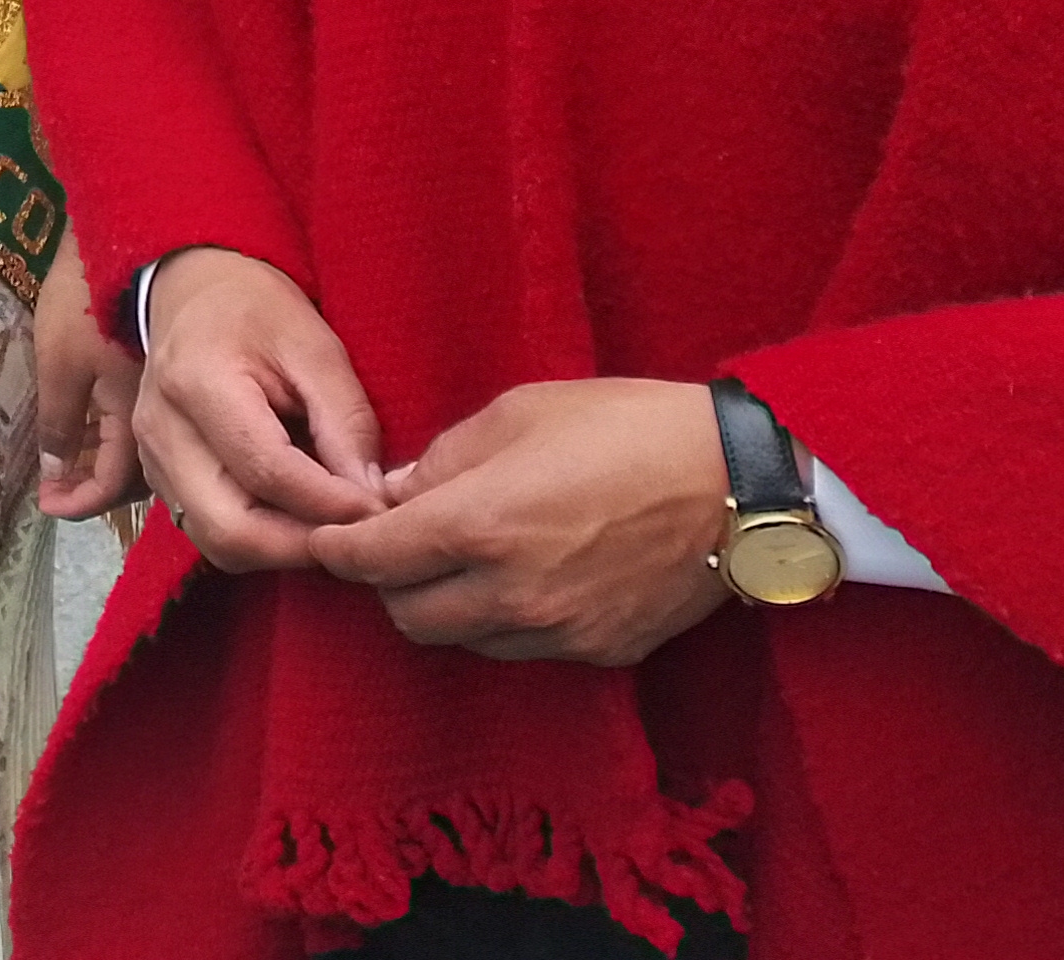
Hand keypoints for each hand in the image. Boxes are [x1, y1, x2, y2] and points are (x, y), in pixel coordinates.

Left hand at [34, 232, 143, 518]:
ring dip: (115, 461)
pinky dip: (128, 431)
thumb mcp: (60, 360)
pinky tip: (105, 422)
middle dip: (101, 487)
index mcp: (135, 415)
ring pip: (151, 446)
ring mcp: (170, 389)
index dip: (80, 501)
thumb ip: (60, 421)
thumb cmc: (87, 296)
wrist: (134, 231)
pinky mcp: (169, 365)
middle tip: (65, 486)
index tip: (49, 505)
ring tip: (79, 460)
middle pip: (140, 474)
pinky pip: (156, 418)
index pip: (114, 485)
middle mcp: (163, 412)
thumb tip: (54, 472)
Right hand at [130, 247, 390, 571]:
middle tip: (354, 535)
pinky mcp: (154, 476)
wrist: (192, 293)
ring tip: (327, 526)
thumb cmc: (256, 311)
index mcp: (198, 381)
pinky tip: (292, 515)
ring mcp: (150, 457)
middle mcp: (162, 429)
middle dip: (301, 546)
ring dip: (279, 550)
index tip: (379, 510)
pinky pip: (206, 532)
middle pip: (229, 528)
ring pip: (215, 542)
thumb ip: (345, 422)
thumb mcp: (315, 347)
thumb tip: (370, 499)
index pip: (267, 472)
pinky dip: (256, 539)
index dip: (330, 504)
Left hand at [305, 380, 733, 664]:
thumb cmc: (626, 426)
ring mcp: (561, 630)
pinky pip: (524, 648)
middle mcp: (513, 592)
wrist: (739, 481)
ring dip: (444, 607)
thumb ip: (444, 458)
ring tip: (458, 560)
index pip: (374, 559)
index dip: (337, 550)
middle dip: (387, 583)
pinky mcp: (603, 650)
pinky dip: (502, 622)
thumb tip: (398, 490)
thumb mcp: (518, 413)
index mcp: (481, 525)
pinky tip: (519, 579)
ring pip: (464, 641)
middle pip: (408, 617)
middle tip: (394, 544)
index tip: (324, 539)